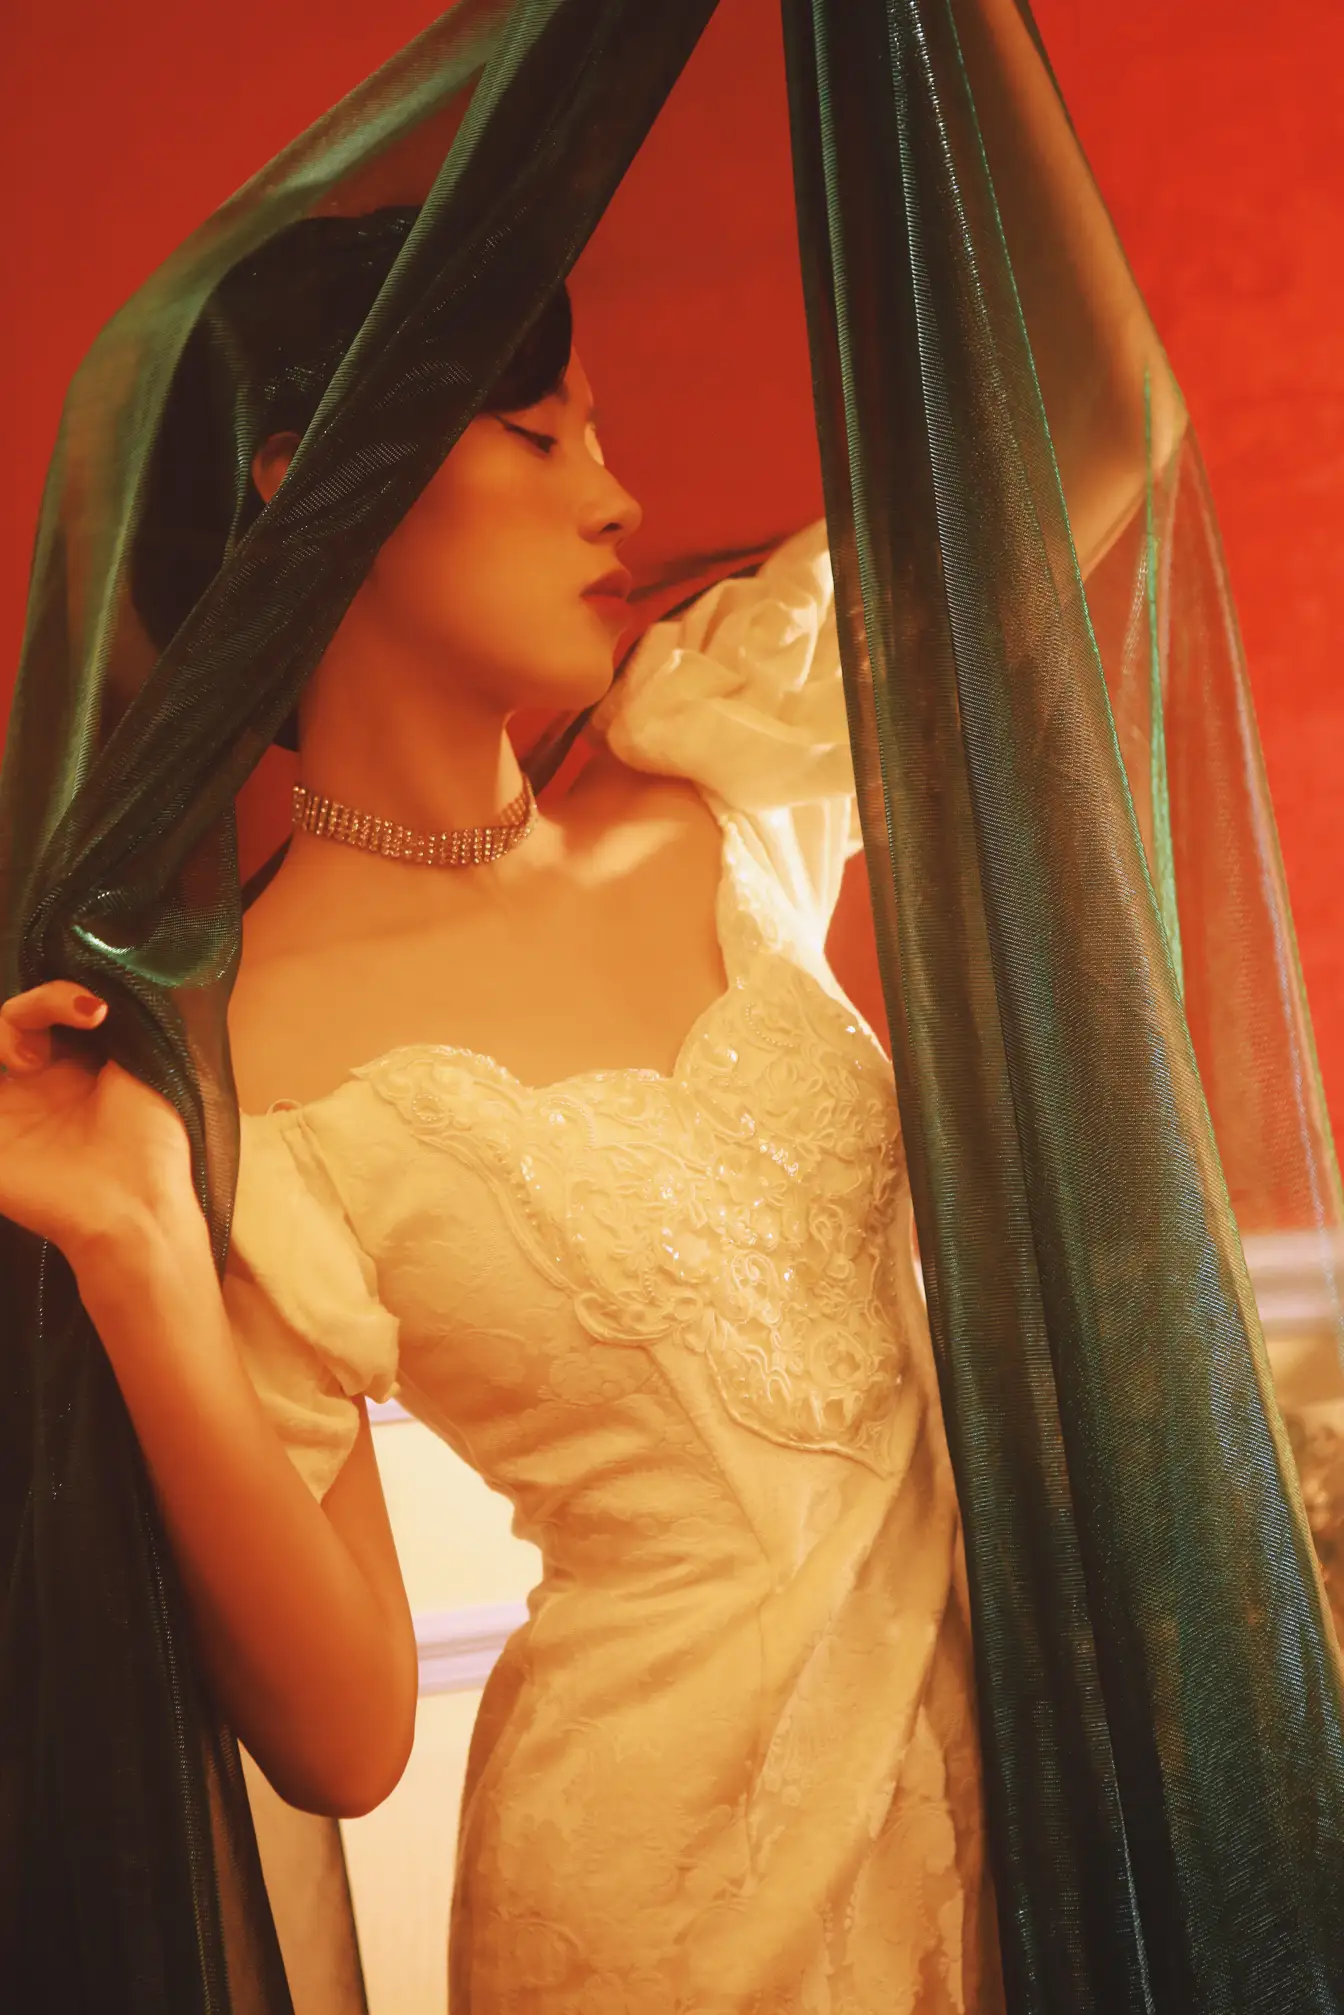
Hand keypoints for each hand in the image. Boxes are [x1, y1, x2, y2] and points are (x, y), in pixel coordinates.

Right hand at [0, 981, 196, 1259]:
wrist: (132, 1205)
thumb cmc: (150, 1143)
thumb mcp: (151, 1073)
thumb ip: (125, 1028)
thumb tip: (106, 985)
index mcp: (75, 1067)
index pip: (48, 1011)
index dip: (61, 996)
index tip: (96, 1009)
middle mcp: (35, 1084)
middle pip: (8, 1022)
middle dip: (33, 1006)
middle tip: (69, 1029)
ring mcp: (5, 1111)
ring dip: (3, 1033)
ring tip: (30, 1060)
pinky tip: (11, 1071)